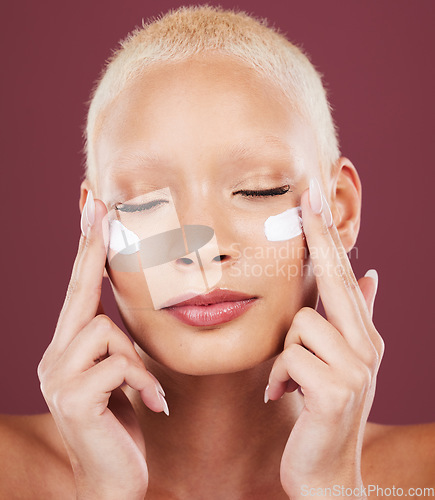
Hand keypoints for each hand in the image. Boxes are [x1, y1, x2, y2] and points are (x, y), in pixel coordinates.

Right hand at [37, 191, 167, 499]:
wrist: (116, 480)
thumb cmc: (122, 421)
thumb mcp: (122, 373)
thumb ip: (118, 344)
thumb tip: (123, 316)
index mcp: (68, 348)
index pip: (77, 290)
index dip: (85, 250)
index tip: (91, 209)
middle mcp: (54, 357)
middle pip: (77, 292)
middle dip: (90, 248)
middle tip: (99, 205)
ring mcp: (58, 378)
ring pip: (106, 330)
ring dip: (136, 360)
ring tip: (146, 393)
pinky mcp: (74, 398)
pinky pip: (119, 364)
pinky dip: (143, 382)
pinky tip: (151, 406)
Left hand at [266, 180, 384, 498]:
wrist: (326, 471)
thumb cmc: (323, 409)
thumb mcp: (341, 363)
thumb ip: (353, 319)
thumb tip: (369, 274)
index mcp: (364, 336)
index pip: (344, 276)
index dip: (330, 238)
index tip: (316, 202)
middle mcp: (366, 347)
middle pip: (336, 279)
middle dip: (321, 237)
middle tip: (308, 198)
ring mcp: (355, 369)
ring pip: (301, 324)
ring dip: (286, 353)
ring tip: (292, 378)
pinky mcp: (335, 390)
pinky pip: (290, 357)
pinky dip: (280, 376)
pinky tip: (286, 394)